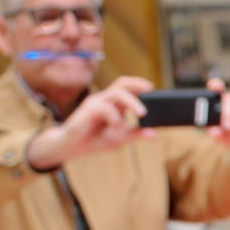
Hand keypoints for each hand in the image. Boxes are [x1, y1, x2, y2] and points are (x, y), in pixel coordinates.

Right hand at [26, 76, 155, 169]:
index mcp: (115, 104)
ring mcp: (96, 102)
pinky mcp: (88, 109)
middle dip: (137, 84)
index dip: (140, 85)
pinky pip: (104, 108)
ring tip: (142, 113)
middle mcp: (105, 99)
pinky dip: (114, 117)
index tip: (153, 89)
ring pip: (116, 93)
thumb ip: (137, 135)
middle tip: (150, 91)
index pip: (128, 87)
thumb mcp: (120, 139)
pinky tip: (117, 126)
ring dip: (132, 102)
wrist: (72, 146)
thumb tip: (156, 135)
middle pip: (122, 83)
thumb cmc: (96, 139)